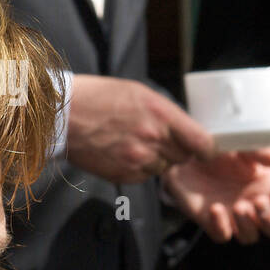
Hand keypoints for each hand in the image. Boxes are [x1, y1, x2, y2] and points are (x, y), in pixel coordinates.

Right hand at [66, 75, 214, 183]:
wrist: (63, 116)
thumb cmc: (98, 98)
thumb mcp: (139, 93)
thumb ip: (165, 113)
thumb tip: (184, 129)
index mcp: (161, 114)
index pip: (202, 142)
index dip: (206, 148)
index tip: (205, 149)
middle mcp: (153, 138)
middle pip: (183, 157)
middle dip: (176, 150)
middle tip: (157, 139)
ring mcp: (138, 159)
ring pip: (163, 168)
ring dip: (155, 160)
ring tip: (133, 143)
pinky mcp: (124, 175)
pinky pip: (143, 176)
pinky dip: (138, 168)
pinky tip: (121, 152)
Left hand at [163, 148, 269, 241]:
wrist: (186, 155)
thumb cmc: (220, 151)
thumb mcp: (241, 147)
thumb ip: (261, 153)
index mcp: (268, 187)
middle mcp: (254, 206)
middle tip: (258, 202)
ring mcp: (233, 217)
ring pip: (250, 237)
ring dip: (248, 225)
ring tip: (238, 206)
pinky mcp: (212, 222)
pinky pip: (222, 235)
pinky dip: (221, 226)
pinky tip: (215, 208)